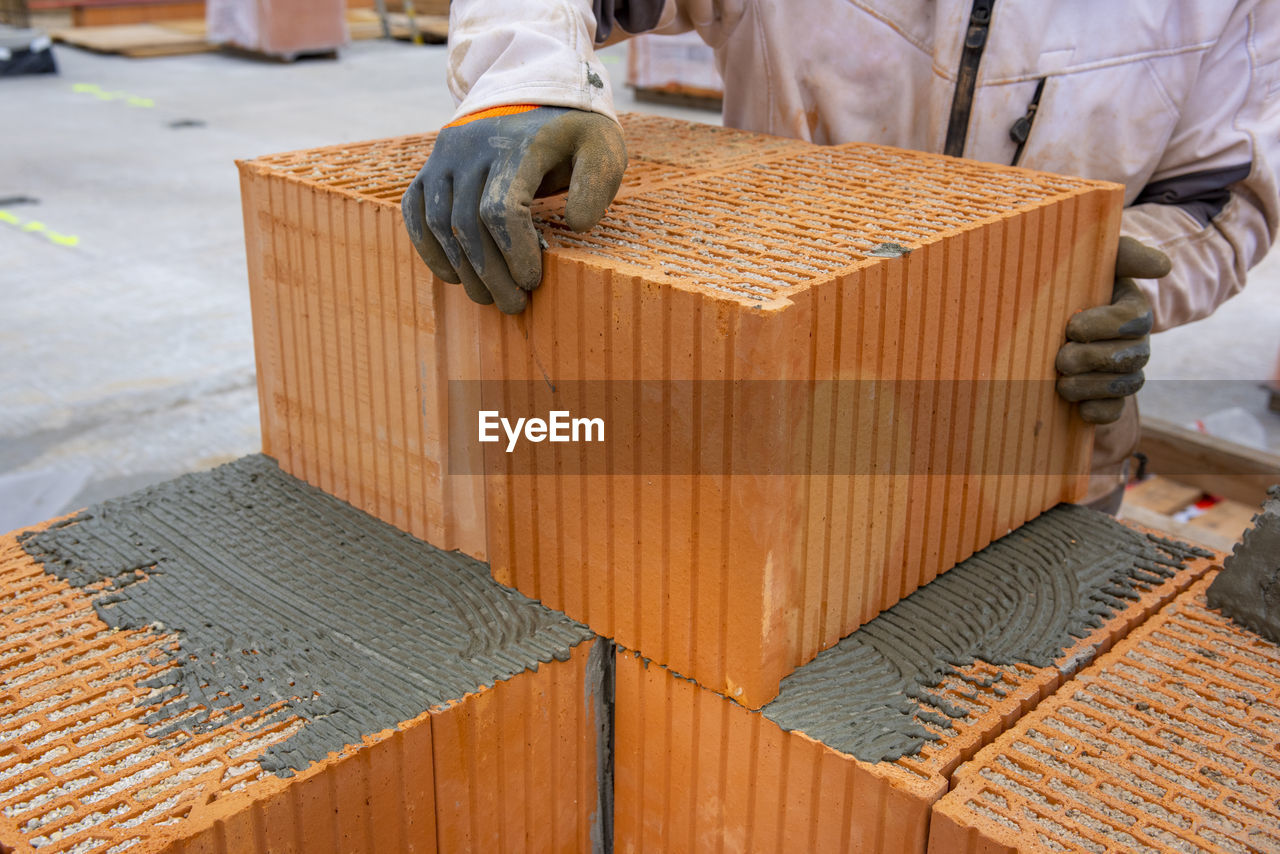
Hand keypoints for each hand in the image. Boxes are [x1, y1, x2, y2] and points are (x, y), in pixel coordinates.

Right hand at [401, 106, 626, 313]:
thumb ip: (596, 184)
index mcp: (517, 143)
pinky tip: (454, 277)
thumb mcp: (602, 148)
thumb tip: (575, 225)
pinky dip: (429, 249)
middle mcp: (472, 147)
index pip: (501, 208)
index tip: (532, 281)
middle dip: (490, 273)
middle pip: (468, 224)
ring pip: (440, 223)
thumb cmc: (574, 132)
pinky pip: (415, 211)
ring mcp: (445, 156)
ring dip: (462, 270)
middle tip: (513, 305)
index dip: (514, 253)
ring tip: (488, 297)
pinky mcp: (430, 166)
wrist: (534, 94)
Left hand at [1056, 236, 1169, 423]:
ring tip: (1062, 382)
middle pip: (1129, 357)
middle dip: (1092, 360)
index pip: (1134, 319)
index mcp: (1133, 310)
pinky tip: (1079, 407)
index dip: (1103, 326)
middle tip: (1061, 358)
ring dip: (1090, 386)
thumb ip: (1128, 255)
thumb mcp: (1099, 260)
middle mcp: (1135, 342)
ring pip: (1123, 386)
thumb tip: (1163, 266)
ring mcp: (1125, 372)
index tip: (1071, 326)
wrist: (1051, 317)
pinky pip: (1113, 411)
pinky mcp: (1109, 397)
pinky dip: (1097, 412)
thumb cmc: (1074, 283)